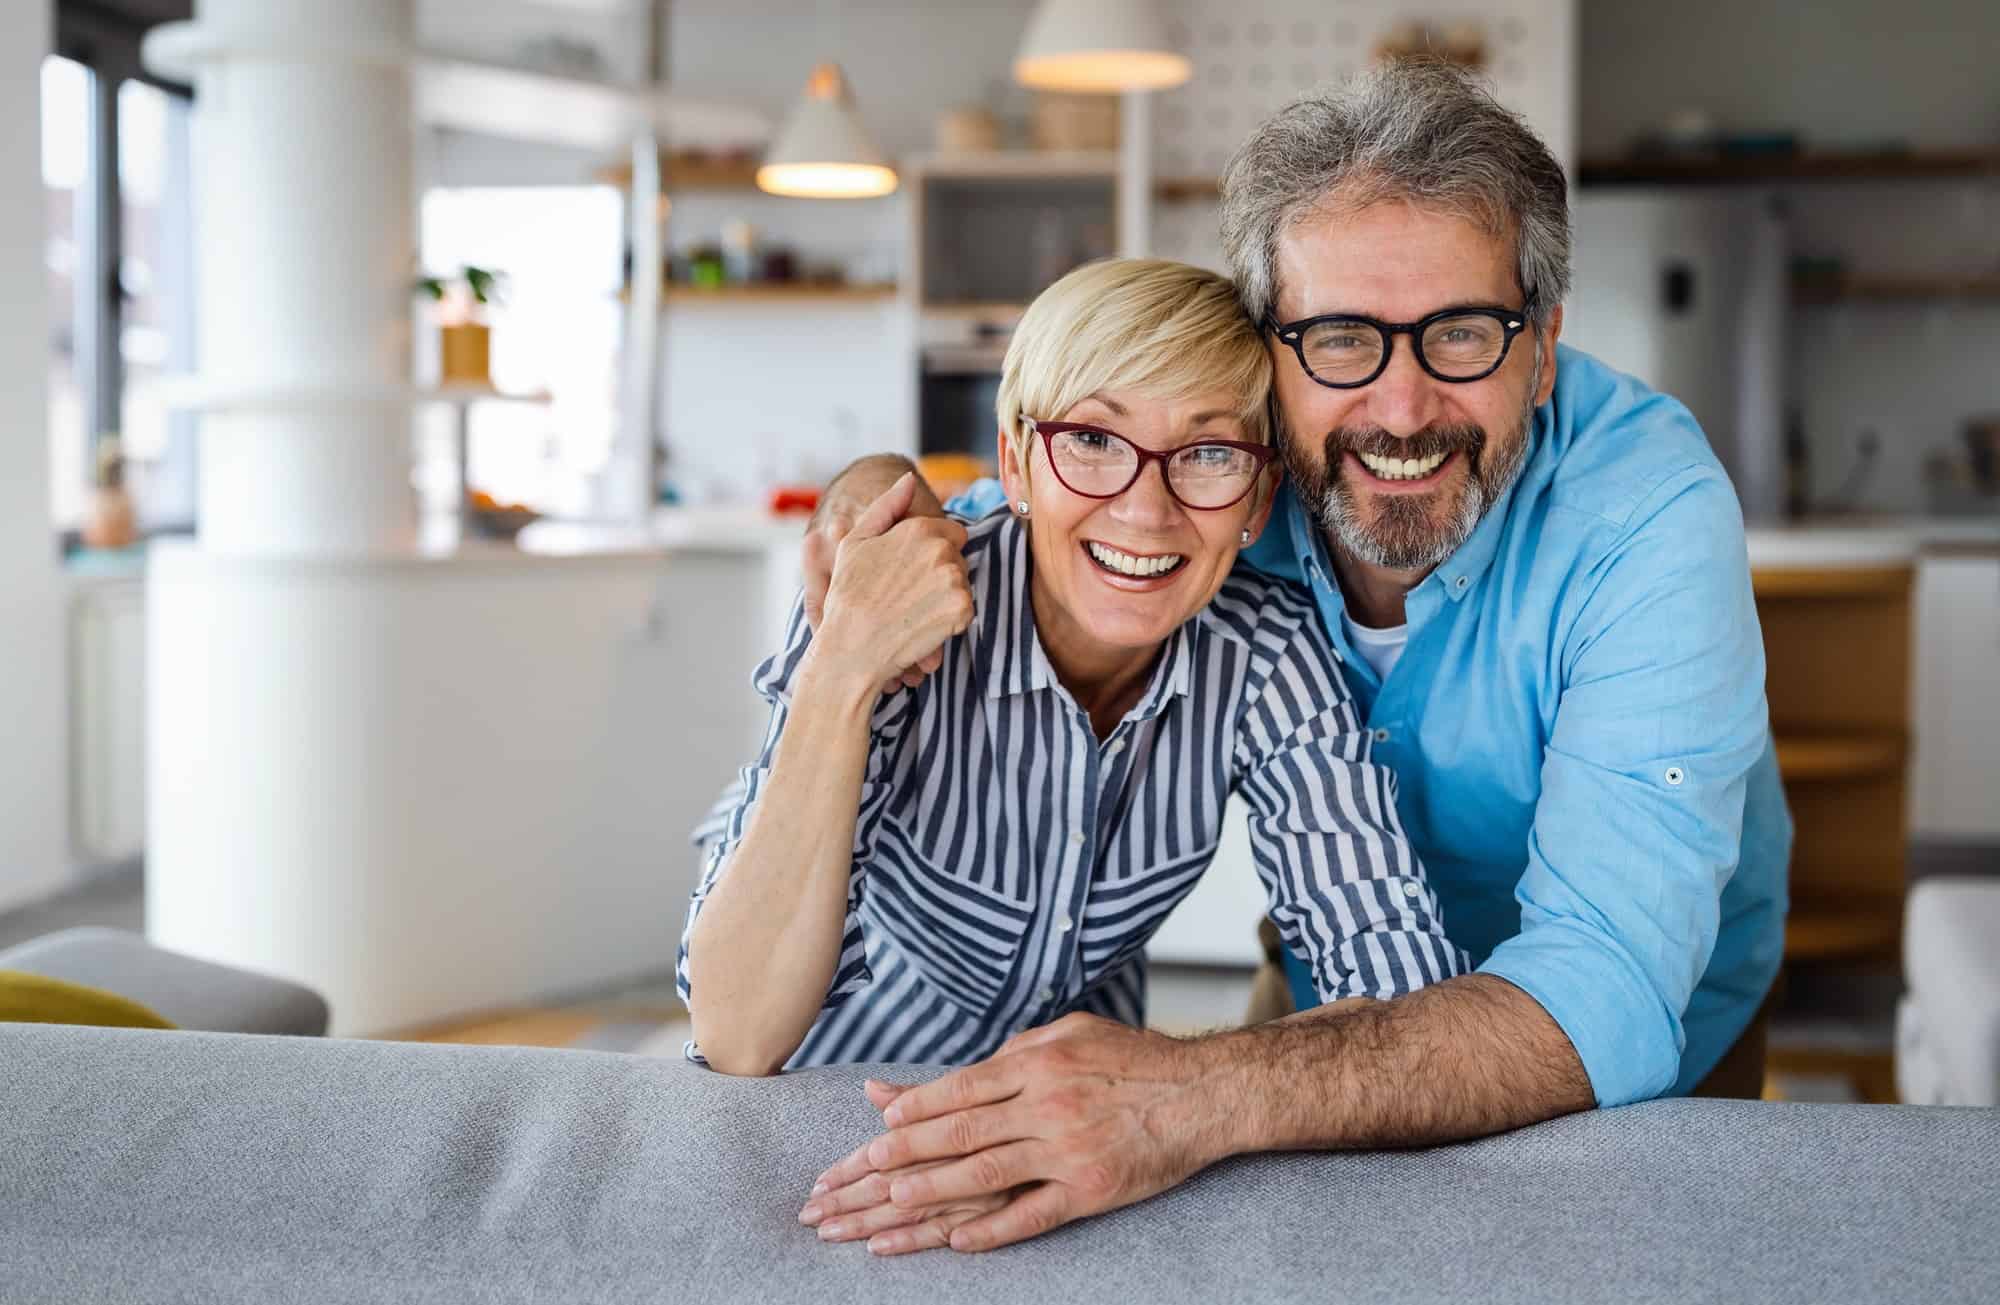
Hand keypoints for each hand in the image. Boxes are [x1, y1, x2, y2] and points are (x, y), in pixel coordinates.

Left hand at [797, 1014, 1228, 1253]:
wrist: (1205, 1093)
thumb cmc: (1136, 1059)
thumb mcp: (1075, 1032)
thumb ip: (1019, 1048)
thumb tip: (969, 1065)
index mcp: (1039, 1062)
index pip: (960, 1087)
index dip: (915, 1108)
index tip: (877, 1124)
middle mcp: (1047, 1104)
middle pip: (960, 1132)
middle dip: (903, 1152)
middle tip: (861, 1169)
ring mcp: (1068, 1150)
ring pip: (984, 1174)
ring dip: (931, 1191)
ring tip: (888, 1204)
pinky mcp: (1092, 1189)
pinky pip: (1031, 1214)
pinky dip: (991, 1230)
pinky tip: (956, 1241)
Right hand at [807, 473, 971, 696]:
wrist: (852, 648)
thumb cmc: (848, 596)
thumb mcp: (856, 542)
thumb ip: (887, 506)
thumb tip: (910, 479)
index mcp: (918, 529)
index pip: (951, 533)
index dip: (933, 552)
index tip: (911, 572)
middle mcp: (941, 550)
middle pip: (958, 558)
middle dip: (940, 573)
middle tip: (908, 596)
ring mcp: (954, 580)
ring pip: (962, 583)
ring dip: (945, 596)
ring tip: (912, 611)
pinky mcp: (962, 610)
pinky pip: (965, 610)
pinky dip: (949, 620)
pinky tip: (922, 625)